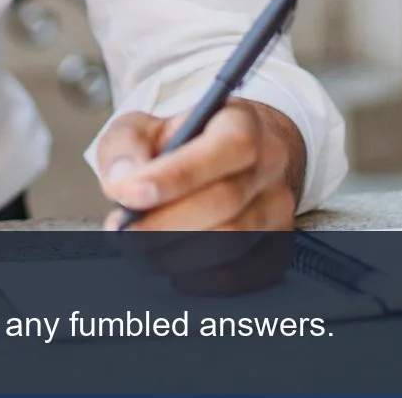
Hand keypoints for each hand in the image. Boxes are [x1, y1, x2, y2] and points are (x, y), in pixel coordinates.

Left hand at [96, 99, 306, 292]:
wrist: (222, 161)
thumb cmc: (179, 143)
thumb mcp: (144, 127)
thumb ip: (126, 145)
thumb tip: (122, 180)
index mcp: (242, 122)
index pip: (228, 146)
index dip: (179, 174)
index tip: (129, 194)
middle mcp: (270, 164)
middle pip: (225, 201)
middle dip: (165, 223)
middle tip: (123, 232)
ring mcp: (278, 208)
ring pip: (233, 241)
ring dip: (176, 253)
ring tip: (137, 249)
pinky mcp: (278, 246)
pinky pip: (242, 274)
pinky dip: (200, 278)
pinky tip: (171, 265)